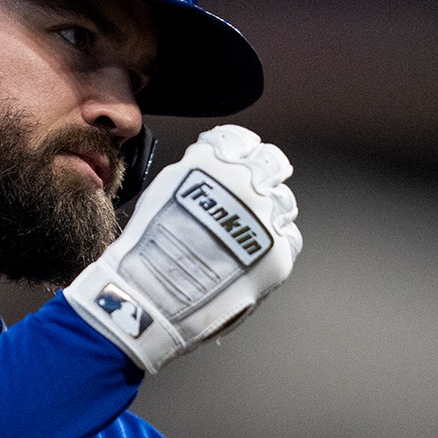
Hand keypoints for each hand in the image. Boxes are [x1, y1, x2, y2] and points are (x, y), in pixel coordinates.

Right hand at [66, 125, 301, 372]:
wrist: (155, 296)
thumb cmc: (150, 247)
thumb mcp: (166, 190)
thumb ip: (198, 174)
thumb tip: (214, 171)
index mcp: (216, 161)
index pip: (243, 141)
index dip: (241, 151)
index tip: (241, 158)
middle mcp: (247, 183)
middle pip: (272, 164)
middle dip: (264, 175)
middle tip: (253, 191)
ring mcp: (267, 219)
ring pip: (284, 203)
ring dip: (270, 211)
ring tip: (247, 231)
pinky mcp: (279, 254)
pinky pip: (288, 240)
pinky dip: (274, 243)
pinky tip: (252, 254)